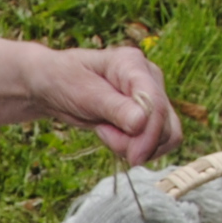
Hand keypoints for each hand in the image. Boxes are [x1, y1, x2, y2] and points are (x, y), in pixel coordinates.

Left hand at [29, 45, 183, 164]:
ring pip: (166, 135)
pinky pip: (157, 140)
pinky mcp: (148, 113)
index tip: (133, 158)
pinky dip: (138, 147)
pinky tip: (113, 135)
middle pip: (165, 123)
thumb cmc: (65, 82)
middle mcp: (149, 78)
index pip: (155, 103)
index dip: (149, 134)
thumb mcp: (84, 95)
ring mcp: (151, 96)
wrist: (55, 85)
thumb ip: (114, 108)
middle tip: (104, 135)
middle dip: (137, 142)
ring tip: (106, 133)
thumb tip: (141, 122)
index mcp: (132, 64)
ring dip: (137, 146)